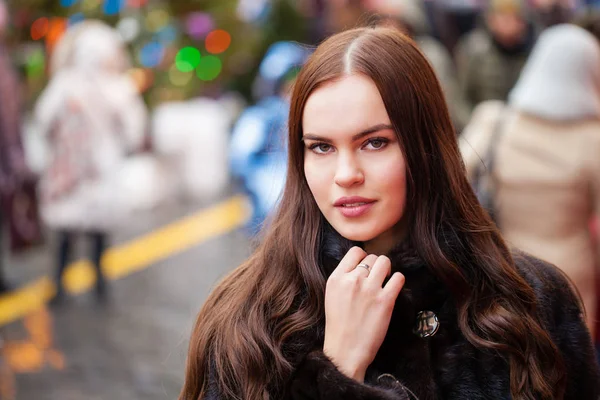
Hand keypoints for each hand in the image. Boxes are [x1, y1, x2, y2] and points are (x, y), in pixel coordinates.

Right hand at [323, 246, 404, 381]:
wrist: (345, 350)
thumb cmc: (339, 325)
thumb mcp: (331, 295)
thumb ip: (343, 277)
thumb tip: (359, 264)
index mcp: (337, 278)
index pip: (355, 251)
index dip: (363, 258)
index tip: (366, 268)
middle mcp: (353, 280)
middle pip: (372, 257)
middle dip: (376, 266)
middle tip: (376, 279)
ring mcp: (369, 290)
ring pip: (385, 262)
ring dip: (387, 270)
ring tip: (385, 282)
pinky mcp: (385, 301)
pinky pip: (398, 277)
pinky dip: (398, 280)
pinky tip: (393, 289)